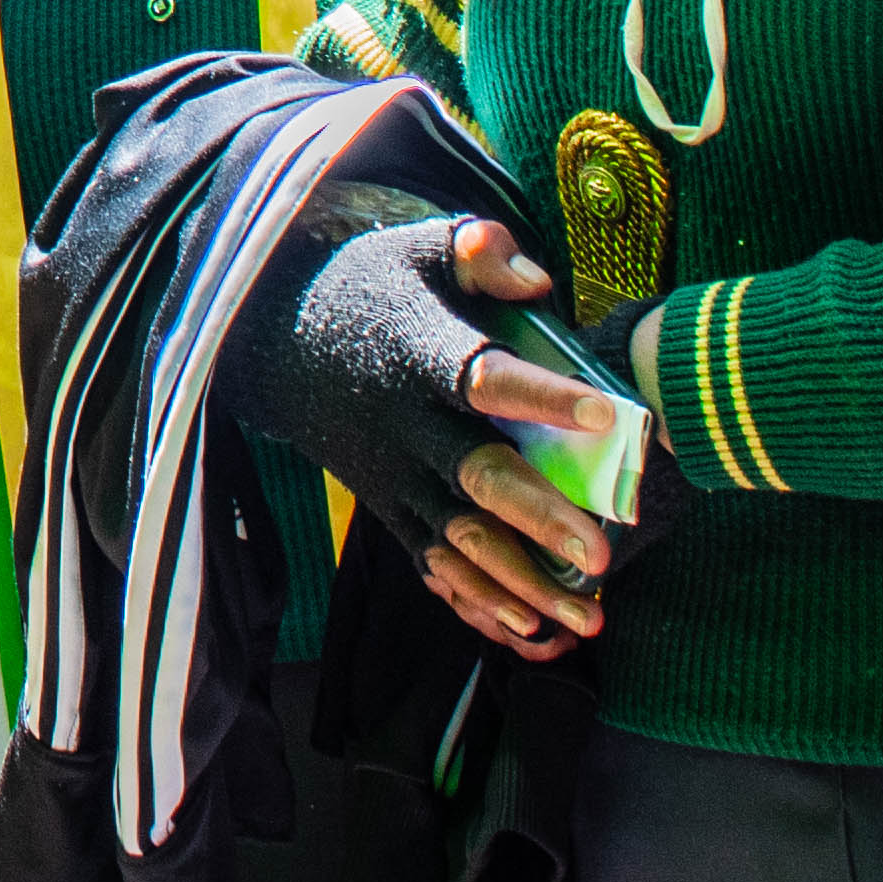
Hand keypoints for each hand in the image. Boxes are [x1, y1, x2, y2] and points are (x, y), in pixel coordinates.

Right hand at [408, 221, 629, 661]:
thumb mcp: (417, 249)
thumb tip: (538, 283)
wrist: (274, 339)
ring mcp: (394, 473)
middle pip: (476, 478)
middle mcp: (406, 423)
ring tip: (589, 620)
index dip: (545, 397)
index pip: (487, 378)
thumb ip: (483, 255)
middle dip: (539, 519)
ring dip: (522, 584)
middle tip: (601, 554)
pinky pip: (432, 564)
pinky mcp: (386, 505)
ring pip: (460, 540)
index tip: (608, 414)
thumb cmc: (371, 287)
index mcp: (420, 353)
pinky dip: (477, 602)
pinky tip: (531, 632)